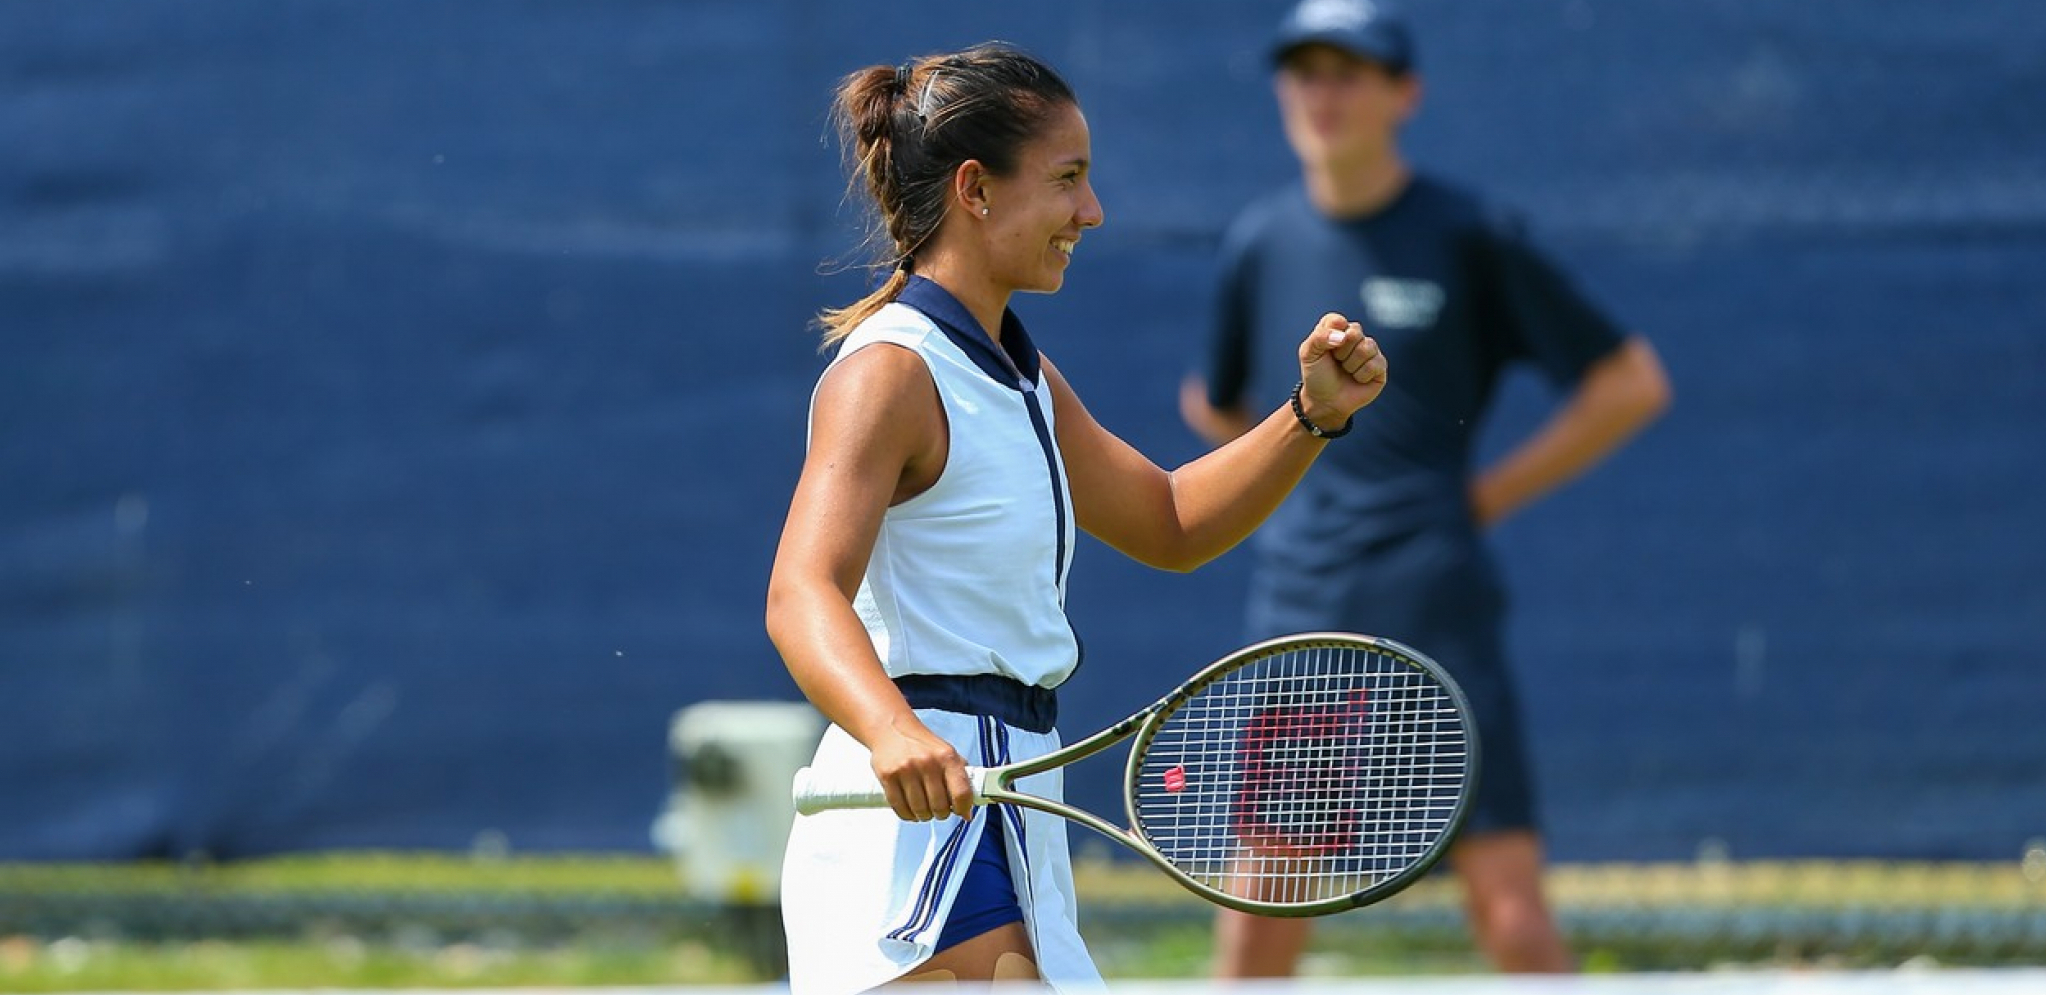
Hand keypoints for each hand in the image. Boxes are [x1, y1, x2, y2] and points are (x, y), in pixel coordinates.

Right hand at [867, 716, 975, 821]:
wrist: (891, 728)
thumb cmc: (921, 744)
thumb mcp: (947, 753)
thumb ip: (960, 778)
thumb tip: (968, 810)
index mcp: (947, 757)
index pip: (962, 792)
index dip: (964, 808)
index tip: (962, 812)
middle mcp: (928, 763)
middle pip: (940, 806)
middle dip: (941, 813)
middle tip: (939, 810)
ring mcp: (906, 770)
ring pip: (920, 810)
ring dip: (924, 816)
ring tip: (924, 810)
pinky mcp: (888, 777)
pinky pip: (900, 808)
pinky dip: (907, 815)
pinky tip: (910, 810)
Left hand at [1295, 312, 1387, 429]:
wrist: (1325, 401)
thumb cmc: (1317, 375)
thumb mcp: (1308, 354)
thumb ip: (1320, 337)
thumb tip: (1344, 336)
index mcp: (1336, 328)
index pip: (1337, 320)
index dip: (1329, 337)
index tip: (1324, 350)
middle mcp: (1354, 335)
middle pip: (1355, 332)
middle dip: (1341, 352)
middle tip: (1336, 362)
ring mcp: (1370, 349)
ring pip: (1367, 347)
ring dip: (1351, 365)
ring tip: (1346, 371)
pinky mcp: (1380, 365)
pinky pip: (1375, 363)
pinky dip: (1361, 375)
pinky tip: (1357, 378)